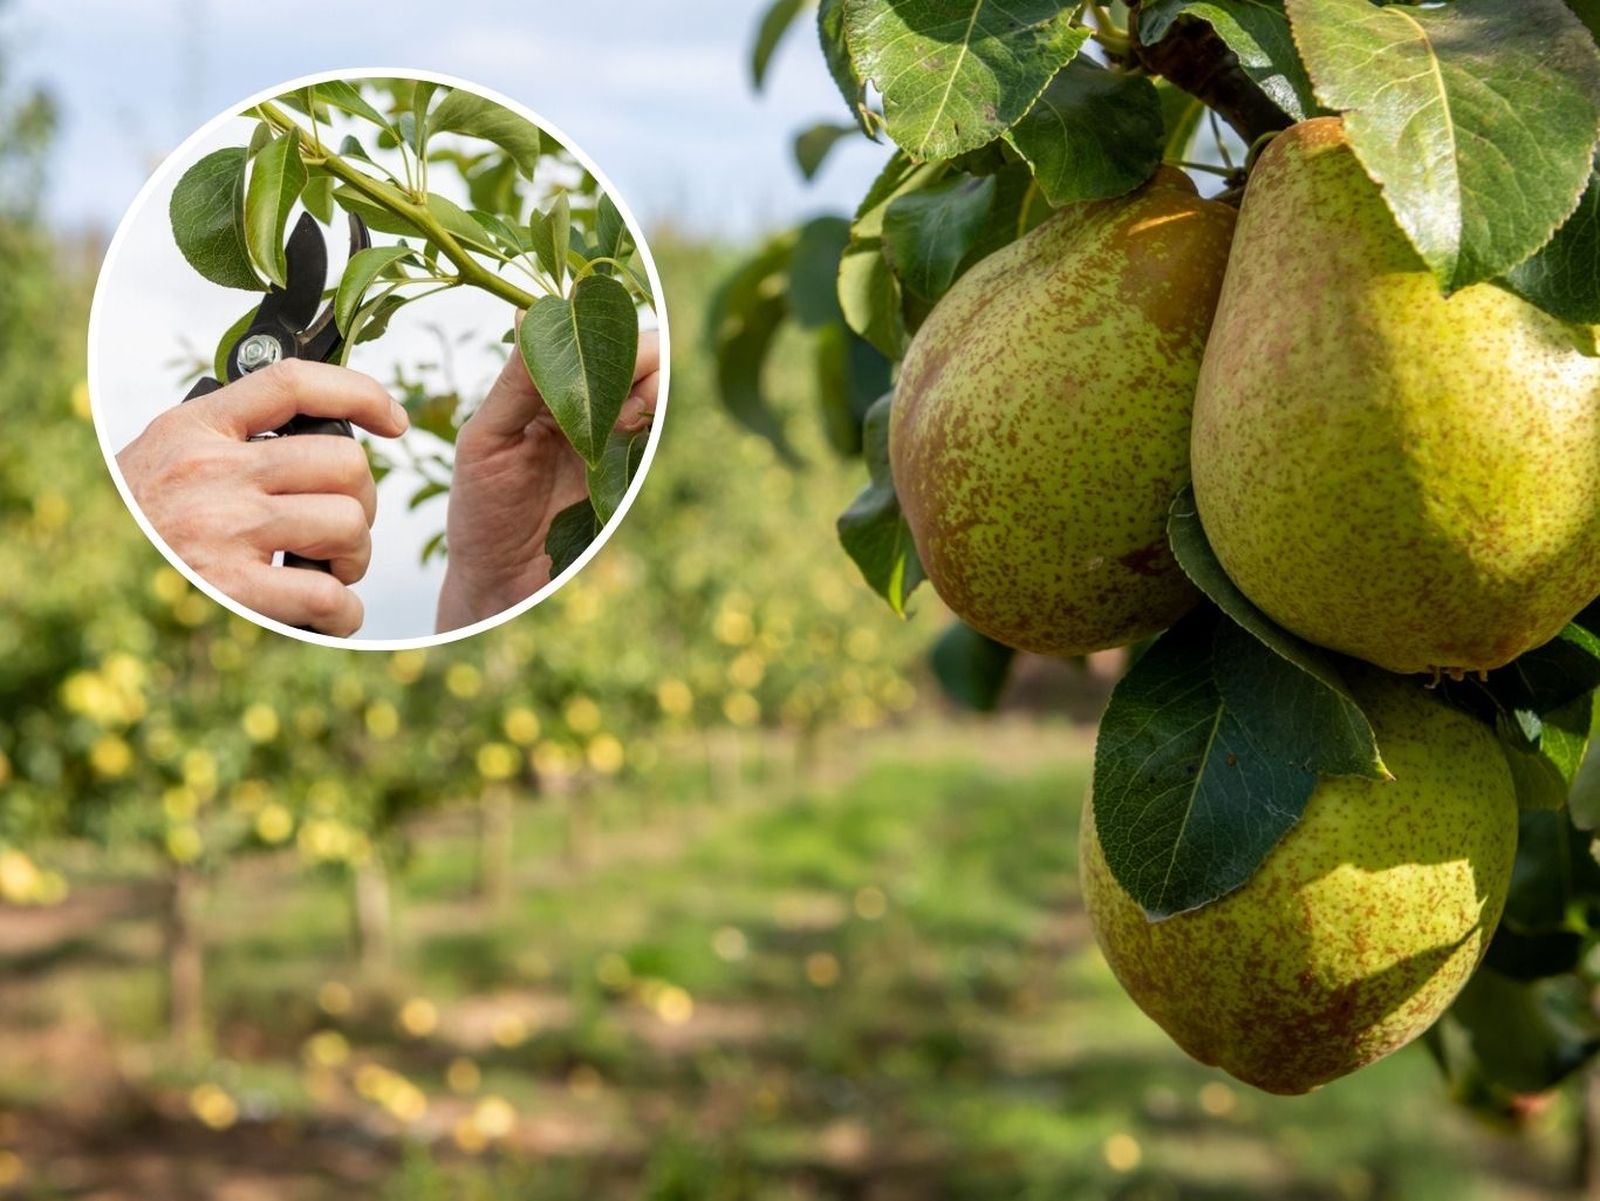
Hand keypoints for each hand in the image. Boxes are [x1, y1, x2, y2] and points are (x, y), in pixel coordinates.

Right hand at [116, 360, 408, 635]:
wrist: (82, 576)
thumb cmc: (138, 517)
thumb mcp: (170, 451)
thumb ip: (234, 434)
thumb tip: (318, 421)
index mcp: (197, 427)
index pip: (294, 383)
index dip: (361, 393)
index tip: (395, 420)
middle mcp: (212, 470)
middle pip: (345, 464)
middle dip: (361, 500)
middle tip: (338, 527)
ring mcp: (222, 528)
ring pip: (348, 525)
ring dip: (354, 556)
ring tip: (327, 568)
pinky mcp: (229, 588)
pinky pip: (327, 595)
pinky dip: (342, 611)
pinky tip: (327, 612)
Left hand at [436, 327, 659, 631]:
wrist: (500, 583)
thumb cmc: (481, 510)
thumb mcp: (487, 439)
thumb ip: (517, 382)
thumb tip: (529, 309)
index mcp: (550, 383)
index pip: (594, 332)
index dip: (604, 331)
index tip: (594, 351)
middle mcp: (590, 404)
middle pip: (640, 355)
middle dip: (639, 363)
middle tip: (615, 393)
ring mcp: (616, 440)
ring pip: (658, 393)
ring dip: (649, 397)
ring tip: (623, 424)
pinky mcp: (633, 476)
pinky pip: (657, 441)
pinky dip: (651, 434)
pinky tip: (627, 448)